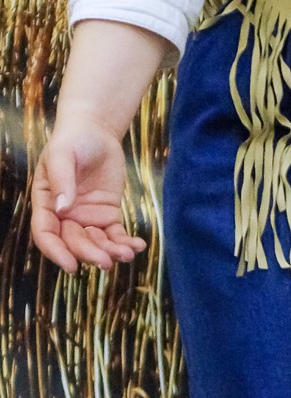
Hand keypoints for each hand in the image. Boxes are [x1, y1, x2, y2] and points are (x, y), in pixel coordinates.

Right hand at [31, 116, 145, 273]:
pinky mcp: (107, 214)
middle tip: (106, 261)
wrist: (95, 131)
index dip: (56, 252)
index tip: (71, 266)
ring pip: (96, 242)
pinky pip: (114, 233)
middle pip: (74, 242)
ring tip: (127, 255)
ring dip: (110, 252)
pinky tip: (137, 246)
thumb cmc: (72, 141)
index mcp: (46, 204)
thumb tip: (62, 209)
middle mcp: (64, 216)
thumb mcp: (62, 156)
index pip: (46, 234)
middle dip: (89, 254)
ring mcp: (87, 217)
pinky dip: (125, 242)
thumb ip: (61, 181)